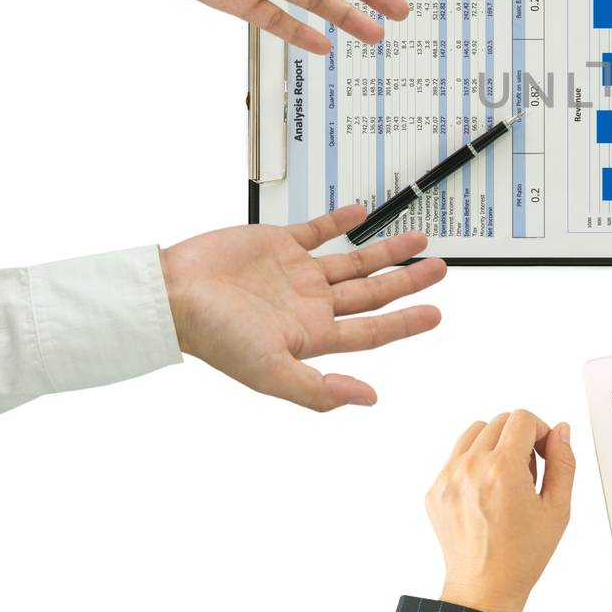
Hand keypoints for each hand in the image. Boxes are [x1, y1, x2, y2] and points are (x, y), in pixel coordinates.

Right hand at [159, 207, 443, 410]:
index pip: (371, 330)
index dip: (405, 322)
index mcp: (310, 335)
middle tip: (439, 269)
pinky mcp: (277, 244)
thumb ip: (319, 388)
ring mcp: (294, 273)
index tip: (436, 314)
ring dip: (384, 250)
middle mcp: (308, 304)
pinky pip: (317, 231)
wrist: (171, 292)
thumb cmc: (213, 335)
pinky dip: (340, 221)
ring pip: (353, 261)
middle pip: (371, 293)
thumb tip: (368, 399)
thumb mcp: (270, 370)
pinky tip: (362, 212)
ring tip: (417, 240)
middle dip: (407, 281)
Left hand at [428, 410, 574, 611]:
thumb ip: (563, 463)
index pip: (522, 418)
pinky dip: (474, 463)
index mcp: (502, 470)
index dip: (540, 431)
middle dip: (520, 438)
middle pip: (499, 421)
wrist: (483, 590)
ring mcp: (447, 478)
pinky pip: (456, 456)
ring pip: (475, 432)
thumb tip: (560, 431)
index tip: (544, 453)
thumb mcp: (557, 509)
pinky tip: (486, 493)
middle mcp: (471, 468)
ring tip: (505, 478)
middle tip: (528, 471)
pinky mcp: (434, 490)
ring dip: (495, 444)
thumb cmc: (522, 556)